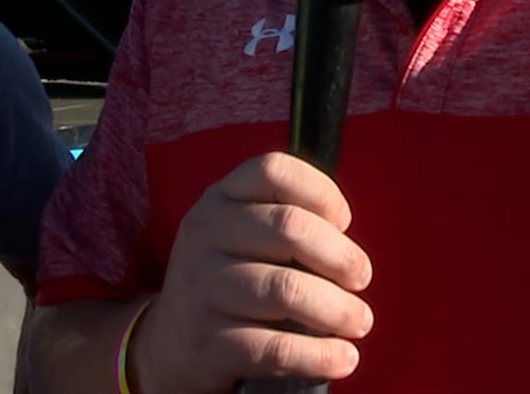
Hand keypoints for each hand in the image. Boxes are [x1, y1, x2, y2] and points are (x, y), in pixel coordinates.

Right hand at [128, 152, 372, 392]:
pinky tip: (343, 358)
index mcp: (220, 200)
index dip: (322, 192)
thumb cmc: (227, 283)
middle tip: (361, 278)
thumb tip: (349, 249)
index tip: (344, 222)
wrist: (169, 345)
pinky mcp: (207, 343)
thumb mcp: (239, 236)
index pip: (274, 171)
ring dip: (337, 308)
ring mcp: (201, 288)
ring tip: (358, 321)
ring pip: (286, 289)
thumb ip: (284, 224)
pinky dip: (320, 354)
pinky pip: (275, 347)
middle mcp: (205, 235)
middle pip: (289, 227)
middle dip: (340, 255)